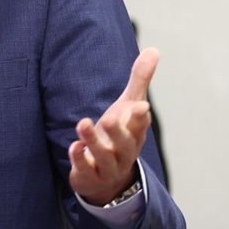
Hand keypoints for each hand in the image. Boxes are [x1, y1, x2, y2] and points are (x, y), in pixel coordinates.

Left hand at [69, 47, 158, 205]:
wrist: (107, 178)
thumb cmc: (119, 135)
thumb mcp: (128, 107)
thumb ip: (139, 80)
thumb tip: (154, 49)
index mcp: (135, 134)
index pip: (141, 127)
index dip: (140, 118)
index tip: (140, 107)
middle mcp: (124, 152)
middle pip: (125, 144)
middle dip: (117, 132)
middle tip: (108, 118)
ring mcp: (108, 167)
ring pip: (103, 157)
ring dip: (93, 141)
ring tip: (82, 123)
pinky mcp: (90, 177)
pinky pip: (86, 170)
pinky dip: (80, 159)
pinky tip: (74, 146)